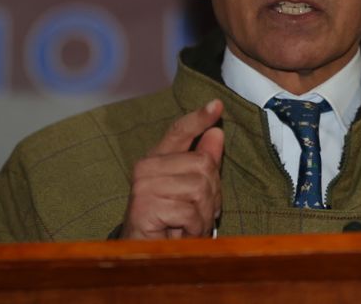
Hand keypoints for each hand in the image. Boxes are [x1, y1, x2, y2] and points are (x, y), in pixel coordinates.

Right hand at [121, 99, 223, 238]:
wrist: (144, 256)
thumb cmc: (170, 224)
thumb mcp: (191, 191)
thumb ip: (203, 162)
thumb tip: (216, 132)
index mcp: (158, 159)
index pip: (180, 132)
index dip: (199, 118)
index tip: (217, 105)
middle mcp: (146, 167)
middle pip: (203, 164)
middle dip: (211, 194)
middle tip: (198, 214)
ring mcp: (143, 186)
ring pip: (199, 188)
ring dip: (202, 215)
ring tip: (188, 226)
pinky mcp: (144, 206)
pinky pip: (188, 211)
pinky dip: (192, 227)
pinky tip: (180, 234)